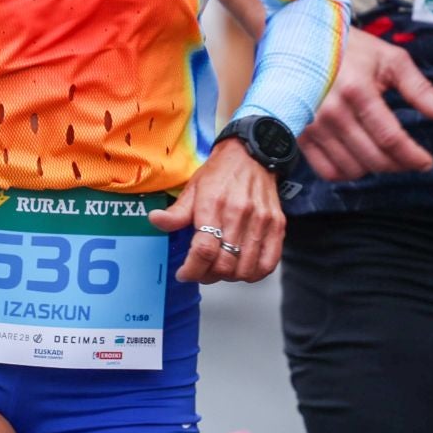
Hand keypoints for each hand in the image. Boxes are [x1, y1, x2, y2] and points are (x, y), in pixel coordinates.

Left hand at [149, 138, 283, 283]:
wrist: (252, 155)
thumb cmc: (220, 173)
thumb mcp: (192, 188)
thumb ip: (176, 212)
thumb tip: (155, 221)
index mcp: (213, 204)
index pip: (204, 250)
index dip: (192, 270)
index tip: (184, 273)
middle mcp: (239, 214)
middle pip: (224, 264)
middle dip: (207, 275)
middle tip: (200, 271)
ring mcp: (261, 221)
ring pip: (245, 269)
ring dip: (229, 277)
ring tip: (220, 268)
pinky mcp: (277, 225)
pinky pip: (268, 263)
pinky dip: (254, 274)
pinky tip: (242, 268)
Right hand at [298, 26, 432, 181]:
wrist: (303, 39)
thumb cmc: (351, 48)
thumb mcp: (390, 59)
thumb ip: (419, 88)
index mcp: (357, 90)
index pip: (390, 138)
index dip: (413, 156)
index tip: (425, 161)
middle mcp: (331, 111)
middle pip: (373, 158)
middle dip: (398, 164)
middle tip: (409, 159)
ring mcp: (312, 125)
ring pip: (351, 168)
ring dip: (374, 169)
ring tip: (384, 156)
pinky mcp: (299, 133)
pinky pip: (326, 170)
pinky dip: (346, 173)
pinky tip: (358, 160)